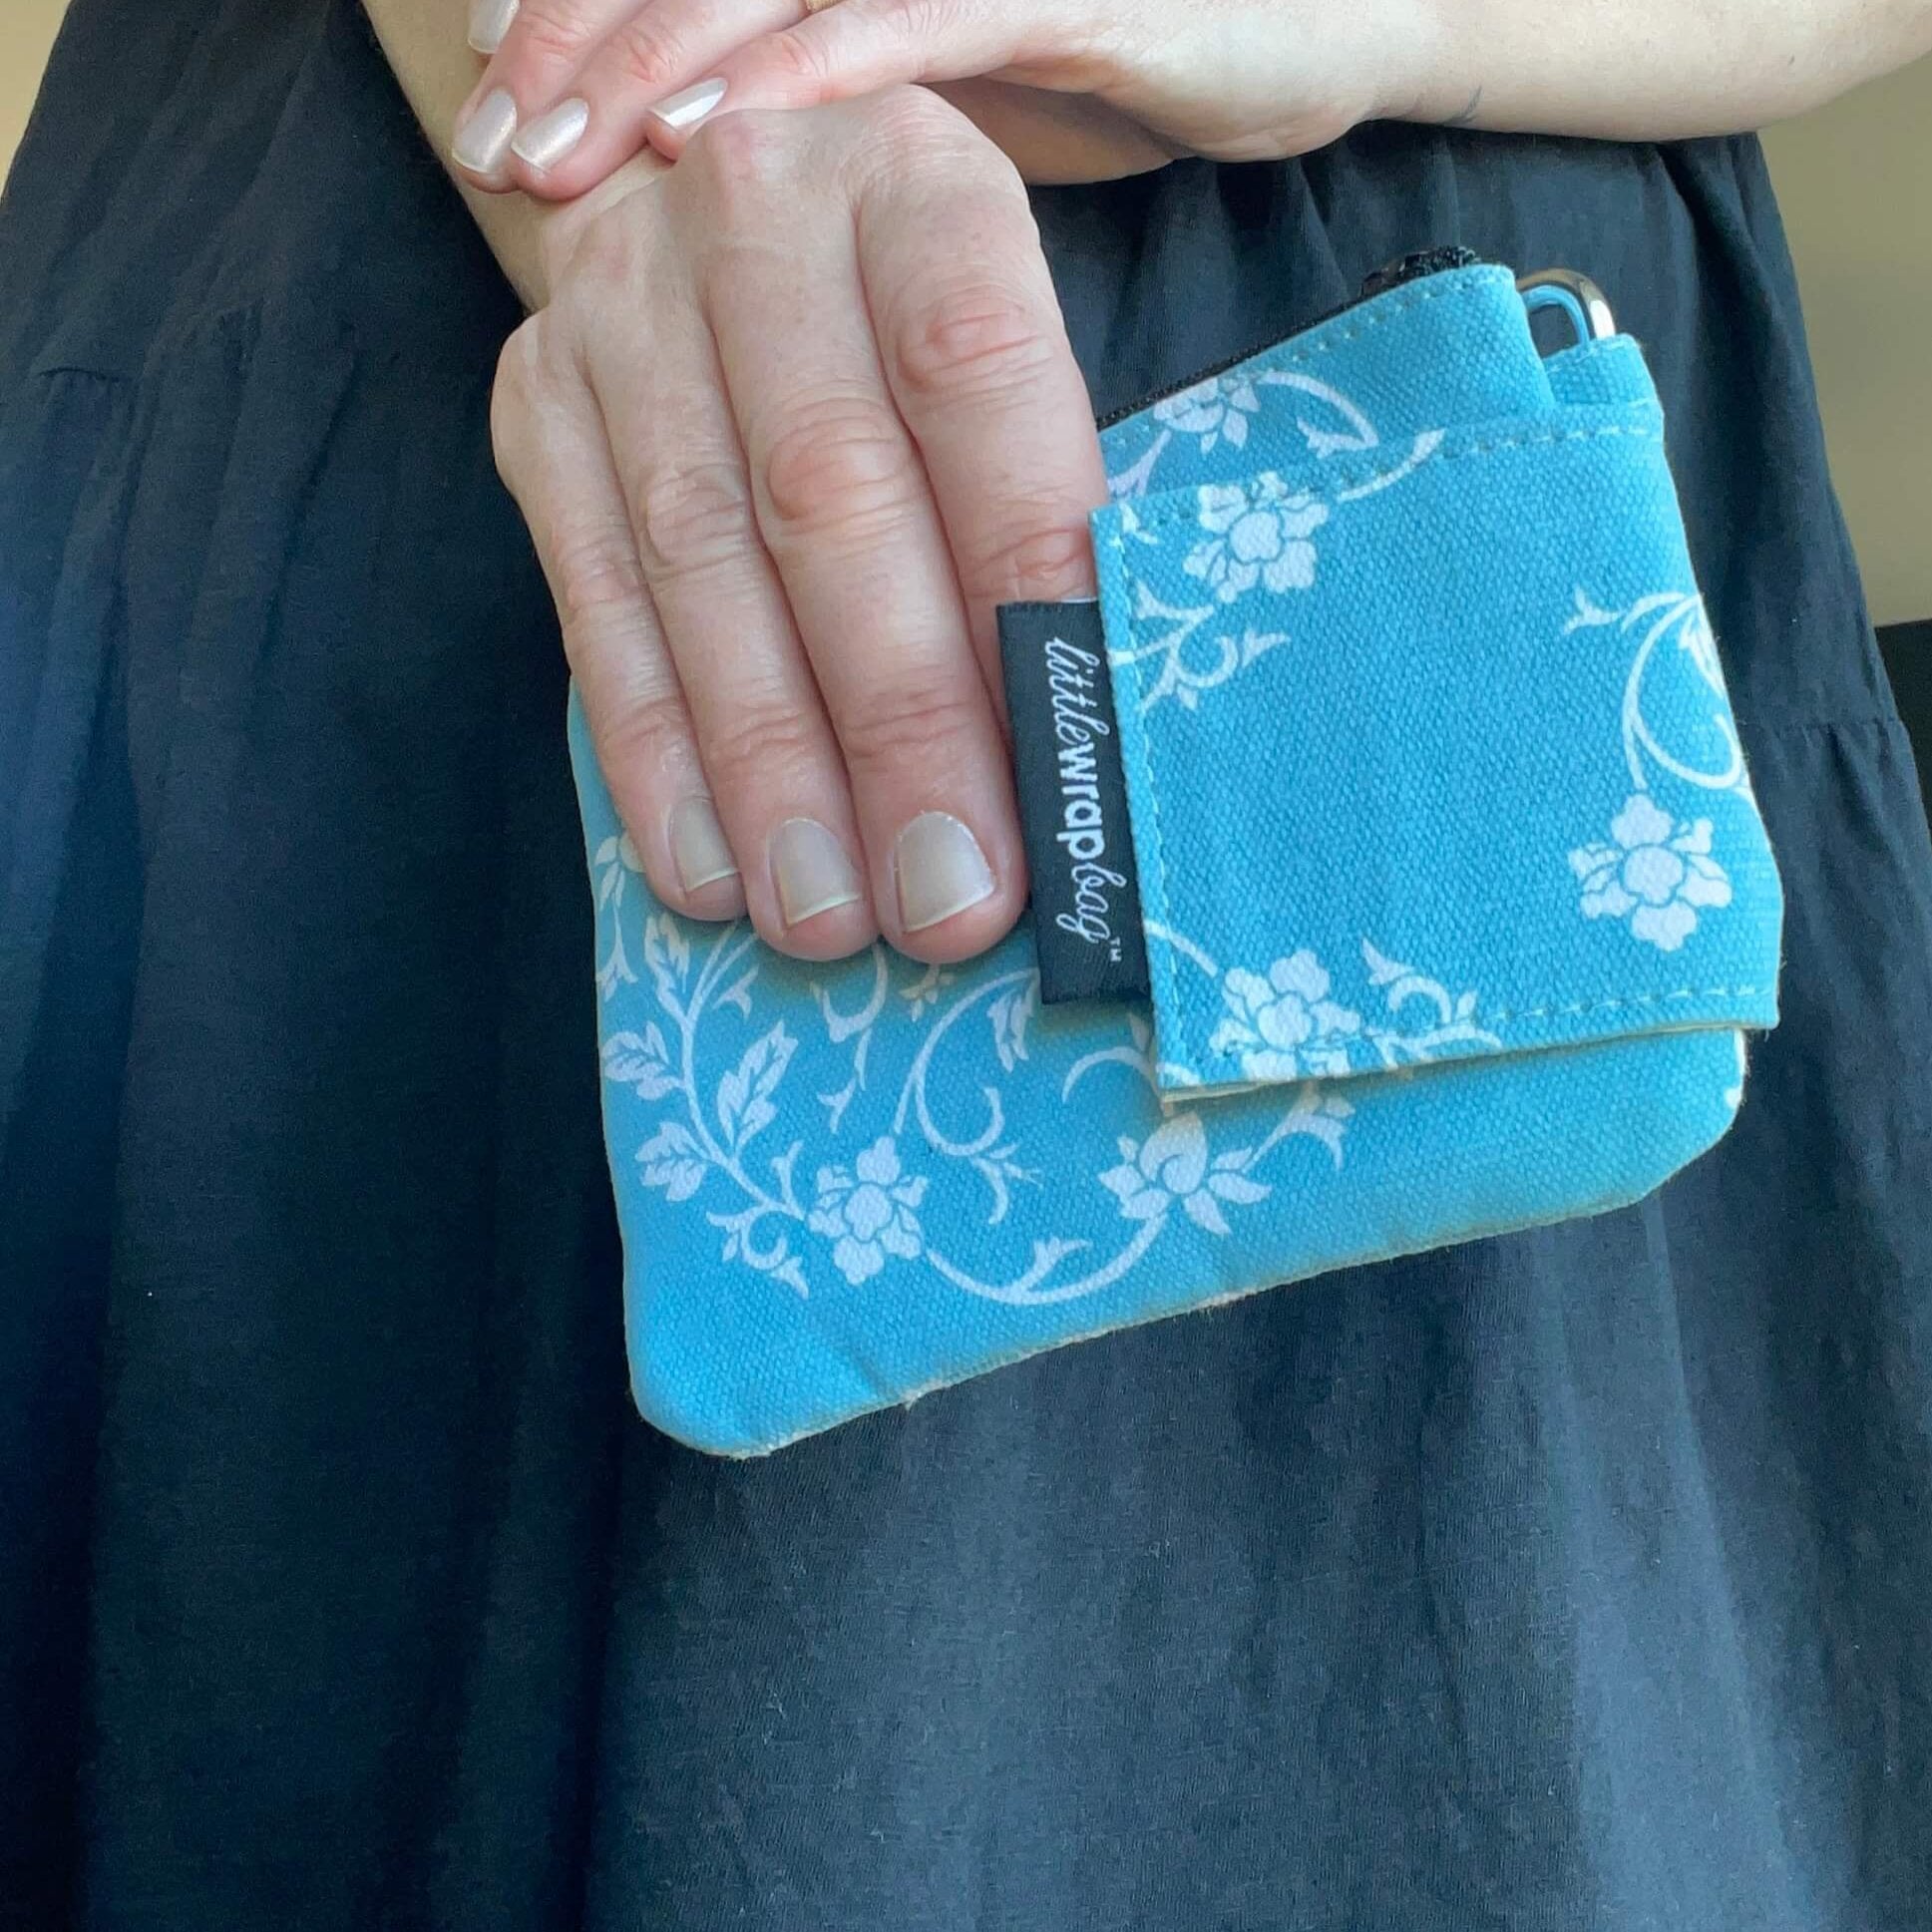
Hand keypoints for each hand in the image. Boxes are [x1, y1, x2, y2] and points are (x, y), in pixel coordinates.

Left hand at [449, 0, 1416, 195]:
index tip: (497, 87)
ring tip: (557, 156)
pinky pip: (903, 22)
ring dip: (651, 63)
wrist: (1334, 6)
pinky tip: (706, 146)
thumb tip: (715, 146)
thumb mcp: (967, 52)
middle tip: (492, 142)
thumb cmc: (1141, 34)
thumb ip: (848, 69)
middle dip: (578, 39)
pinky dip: (797, 79)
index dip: (581, 4)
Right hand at [489, 87, 1107, 961]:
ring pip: (699, 566)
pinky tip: (709, 870)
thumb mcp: (1001, 348)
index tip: (1058, 760)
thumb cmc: (912, 320)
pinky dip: (655, 751)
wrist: (723, 207)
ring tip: (830, 917)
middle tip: (949, 896)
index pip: (975, 373)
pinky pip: (589, 602)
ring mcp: (620, 307)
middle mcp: (751, 216)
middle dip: (897, 723)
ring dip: (769, 768)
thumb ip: (1031, 503)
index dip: (1017, 577)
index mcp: (914, 182)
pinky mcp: (535, 401)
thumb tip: (1071, 740)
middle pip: (827, 493)